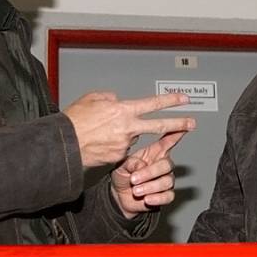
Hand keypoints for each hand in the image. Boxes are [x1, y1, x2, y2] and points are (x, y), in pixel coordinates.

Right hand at [64, 92, 194, 167]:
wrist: (65, 145)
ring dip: (122, 136)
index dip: (169, 101)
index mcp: (123, 111)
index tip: (183, 99)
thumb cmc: (75, 121)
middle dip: (177, 124)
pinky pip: (120, 150)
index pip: (152, 104)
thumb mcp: (92, 99)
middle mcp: (127, 128)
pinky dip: (113, 147)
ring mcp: (124, 145)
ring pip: (130, 138)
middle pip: (158, 125)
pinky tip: (100, 144)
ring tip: (101, 133)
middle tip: (191, 123)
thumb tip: (117, 101)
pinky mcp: (118, 158)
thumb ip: (109, 98)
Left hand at [111, 131, 183, 216]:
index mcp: (154, 153)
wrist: (120, 198)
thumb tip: (140, 165)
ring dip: (149, 186)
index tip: (184, 126)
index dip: (177, 133)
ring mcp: (166, 179)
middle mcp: (162, 165)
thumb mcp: (121, 166)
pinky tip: (147, 198)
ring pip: (167, 181)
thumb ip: (130, 163)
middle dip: (149, 172)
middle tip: (134, 179)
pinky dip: (157, 198)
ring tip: (136, 190)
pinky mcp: (165, 194)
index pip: (168, 141)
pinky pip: (168, 196)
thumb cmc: (123, 176)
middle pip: (166, 165)